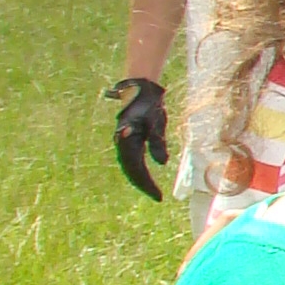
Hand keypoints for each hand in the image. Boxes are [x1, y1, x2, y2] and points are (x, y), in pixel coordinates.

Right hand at [108, 76, 167, 200]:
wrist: (141, 88)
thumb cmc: (150, 104)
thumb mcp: (157, 122)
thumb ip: (158, 142)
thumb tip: (162, 163)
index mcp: (128, 139)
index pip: (136, 168)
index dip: (146, 183)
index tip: (158, 196)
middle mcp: (122, 142)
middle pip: (131, 170)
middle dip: (143, 184)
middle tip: (157, 197)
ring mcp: (123, 140)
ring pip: (129, 166)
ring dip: (139, 179)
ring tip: (152, 191)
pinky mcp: (128, 138)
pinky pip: (131, 159)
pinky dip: (138, 169)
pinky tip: (144, 177)